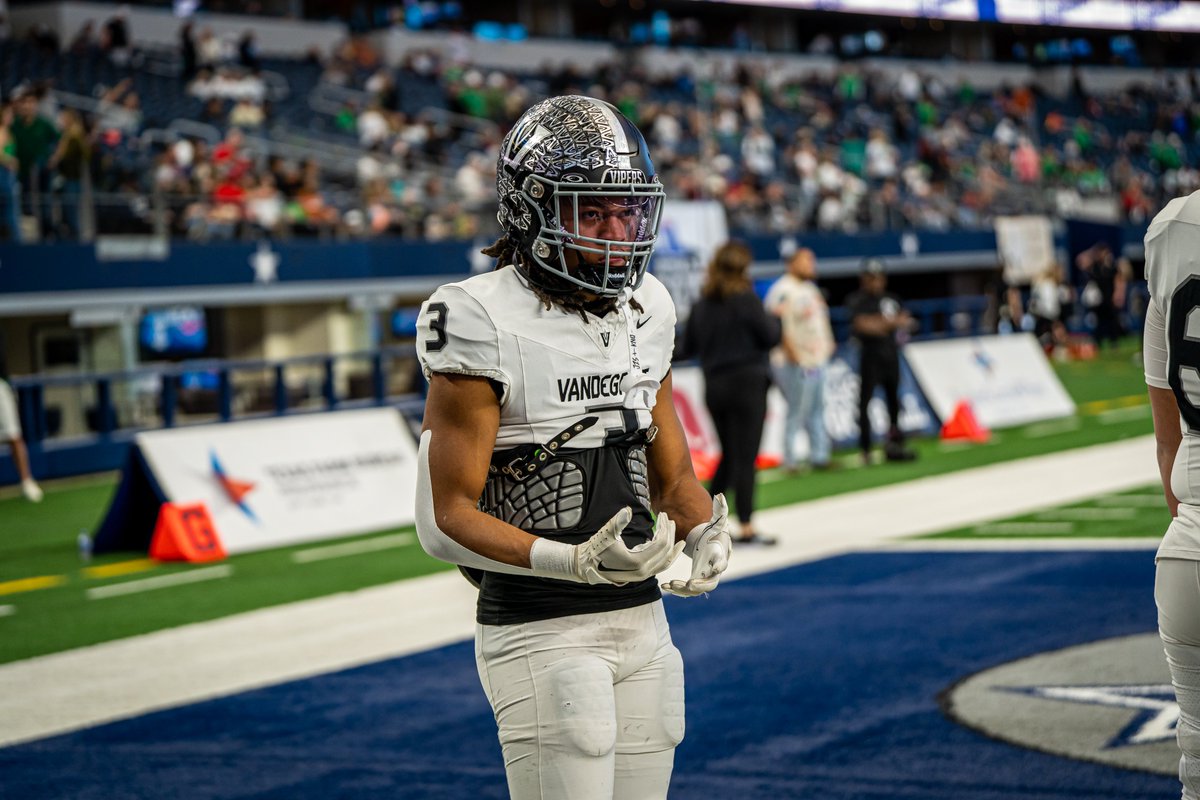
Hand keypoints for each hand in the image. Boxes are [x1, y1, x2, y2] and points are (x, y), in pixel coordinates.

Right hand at [531, 507, 683, 585]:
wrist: (586, 564)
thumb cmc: (596, 548)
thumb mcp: (607, 534)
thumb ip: (618, 522)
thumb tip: (627, 510)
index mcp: (638, 562)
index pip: (661, 544)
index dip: (664, 527)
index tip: (663, 514)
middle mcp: (643, 572)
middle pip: (666, 551)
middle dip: (670, 534)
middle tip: (669, 519)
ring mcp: (643, 575)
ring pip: (666, 562)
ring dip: (672, 548)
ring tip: (679, 537)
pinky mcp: (641, 574)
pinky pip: (660, 566)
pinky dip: (667, 556)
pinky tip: (669, 547)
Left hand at [662, 494, 733, 597]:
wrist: (695, 532)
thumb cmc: (706, 527)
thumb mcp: (712, 518)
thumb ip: (719, 509)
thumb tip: (720, 496)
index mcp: (720, 554)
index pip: (722, 563)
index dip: (717, 567)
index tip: (711, 569)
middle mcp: (713, 568)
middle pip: (710, 582)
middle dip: (699, 585)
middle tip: (688, 584)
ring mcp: (703, 575)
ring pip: (695, 589)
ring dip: (684, 589)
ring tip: (671, 584)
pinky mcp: (692, 579)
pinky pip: (685, 589)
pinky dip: (677, 589)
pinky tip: (665, 585)